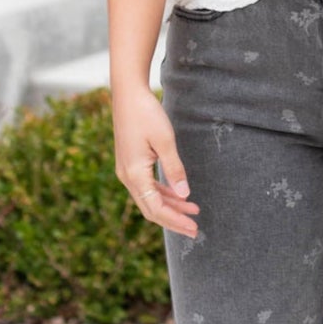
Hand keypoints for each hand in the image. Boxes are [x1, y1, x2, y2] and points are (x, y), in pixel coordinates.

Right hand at [112, 86, 199, 237]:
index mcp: (134, 174)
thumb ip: (175, 169)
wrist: (127, 94)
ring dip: (171, 207)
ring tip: (193, 211)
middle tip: (195, 229)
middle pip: (151, 209)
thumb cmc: (146, 114)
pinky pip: (147, 187)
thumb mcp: (165, 141)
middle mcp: (127, 177)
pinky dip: (163, 194)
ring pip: (150, 198)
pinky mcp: (130, 164)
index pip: (156, 209)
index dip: (175, 221)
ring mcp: (127, 171)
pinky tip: (179, 196)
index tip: (194, 228)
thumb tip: (184, 194)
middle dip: (174, 220)